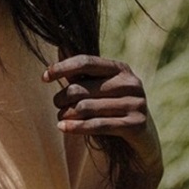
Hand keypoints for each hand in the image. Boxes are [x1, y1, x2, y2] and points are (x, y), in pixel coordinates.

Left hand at [43, 54, 162, 180]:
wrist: (143, 141)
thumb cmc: (115, 111)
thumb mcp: (102, 90)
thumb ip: (83, 74)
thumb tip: (60, 47)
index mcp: (121, 69)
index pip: (86, 62)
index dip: (63, 68)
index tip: (44, 77)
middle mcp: (130, 84)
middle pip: (82, 88)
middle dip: (62, 98)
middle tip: (57, 106)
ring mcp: (135, 104)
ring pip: (86, 108)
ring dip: (67, 114)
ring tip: (60, 118)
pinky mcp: (135, 125)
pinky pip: (98, 125)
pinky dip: (76, 127)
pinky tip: (62, 127)